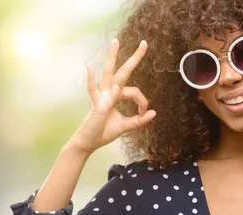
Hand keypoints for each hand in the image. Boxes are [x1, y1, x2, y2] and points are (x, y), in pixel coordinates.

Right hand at [67, 39, 155, 154]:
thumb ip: (139, 120)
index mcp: (116, 96)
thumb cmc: (103, 132)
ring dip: (112, 57)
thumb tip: (154, 113)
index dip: (143, 102)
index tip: (143, 114)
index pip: (135, 91)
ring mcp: (102, 97)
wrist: (88, 143)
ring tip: (116, 42)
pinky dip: (91, 79)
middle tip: (144, 43)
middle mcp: (109, 92)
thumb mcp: (125, 126)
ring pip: (108, 73)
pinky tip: (89, 67)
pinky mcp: (97, 105)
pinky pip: (93, 90)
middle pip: (123, 71)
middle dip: (134, 58)